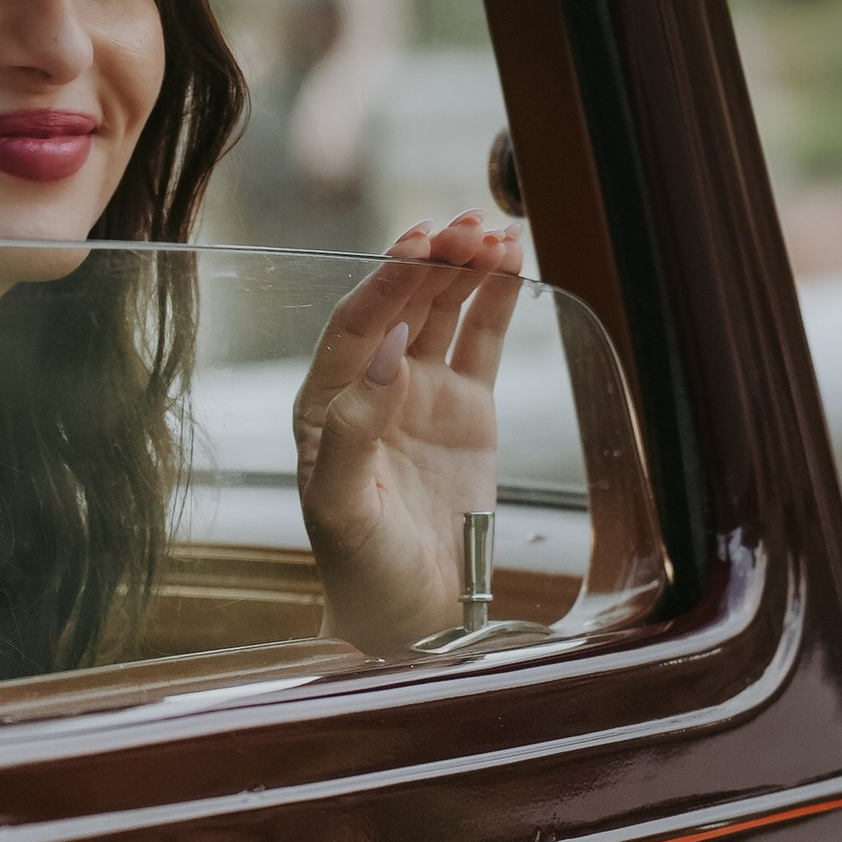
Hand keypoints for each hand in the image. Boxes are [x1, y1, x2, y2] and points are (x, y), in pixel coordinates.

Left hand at [292, 216, 525, 655]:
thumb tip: (387, 351)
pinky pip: (482, 339)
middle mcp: (373, 385)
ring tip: (496, 234)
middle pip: (403, 304)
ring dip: (467, 268)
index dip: (385, 282)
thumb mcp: (341, 505)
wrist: (411, 614)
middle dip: (433, 261)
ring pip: (445, 311)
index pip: (356, 325)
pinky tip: (513, 262)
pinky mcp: (468, 406)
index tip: (417, 247)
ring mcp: (423, 392)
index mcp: (328, 401)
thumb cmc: (361, 566)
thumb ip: (354, 427)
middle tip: (466, 227)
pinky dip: (497, 300)